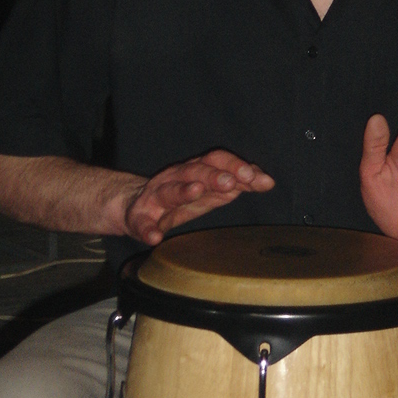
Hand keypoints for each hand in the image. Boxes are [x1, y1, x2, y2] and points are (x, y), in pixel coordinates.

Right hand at [122, 150, 274, 245]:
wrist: (132, 205)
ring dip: (183, 190)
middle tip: (231, 182)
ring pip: (168, 189)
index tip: (259, 179)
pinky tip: (154, 236)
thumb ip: (235, 185)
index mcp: (194, 171)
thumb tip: (265, 181)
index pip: (218, 161)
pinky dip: (147, 229)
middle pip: (195, 169)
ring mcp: (155, 197)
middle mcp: (175, 178)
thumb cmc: (178, 198)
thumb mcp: (208, 191)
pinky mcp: (138, 218)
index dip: (237, 167)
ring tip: (196, 191)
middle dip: (214, 174)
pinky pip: (141, 223)